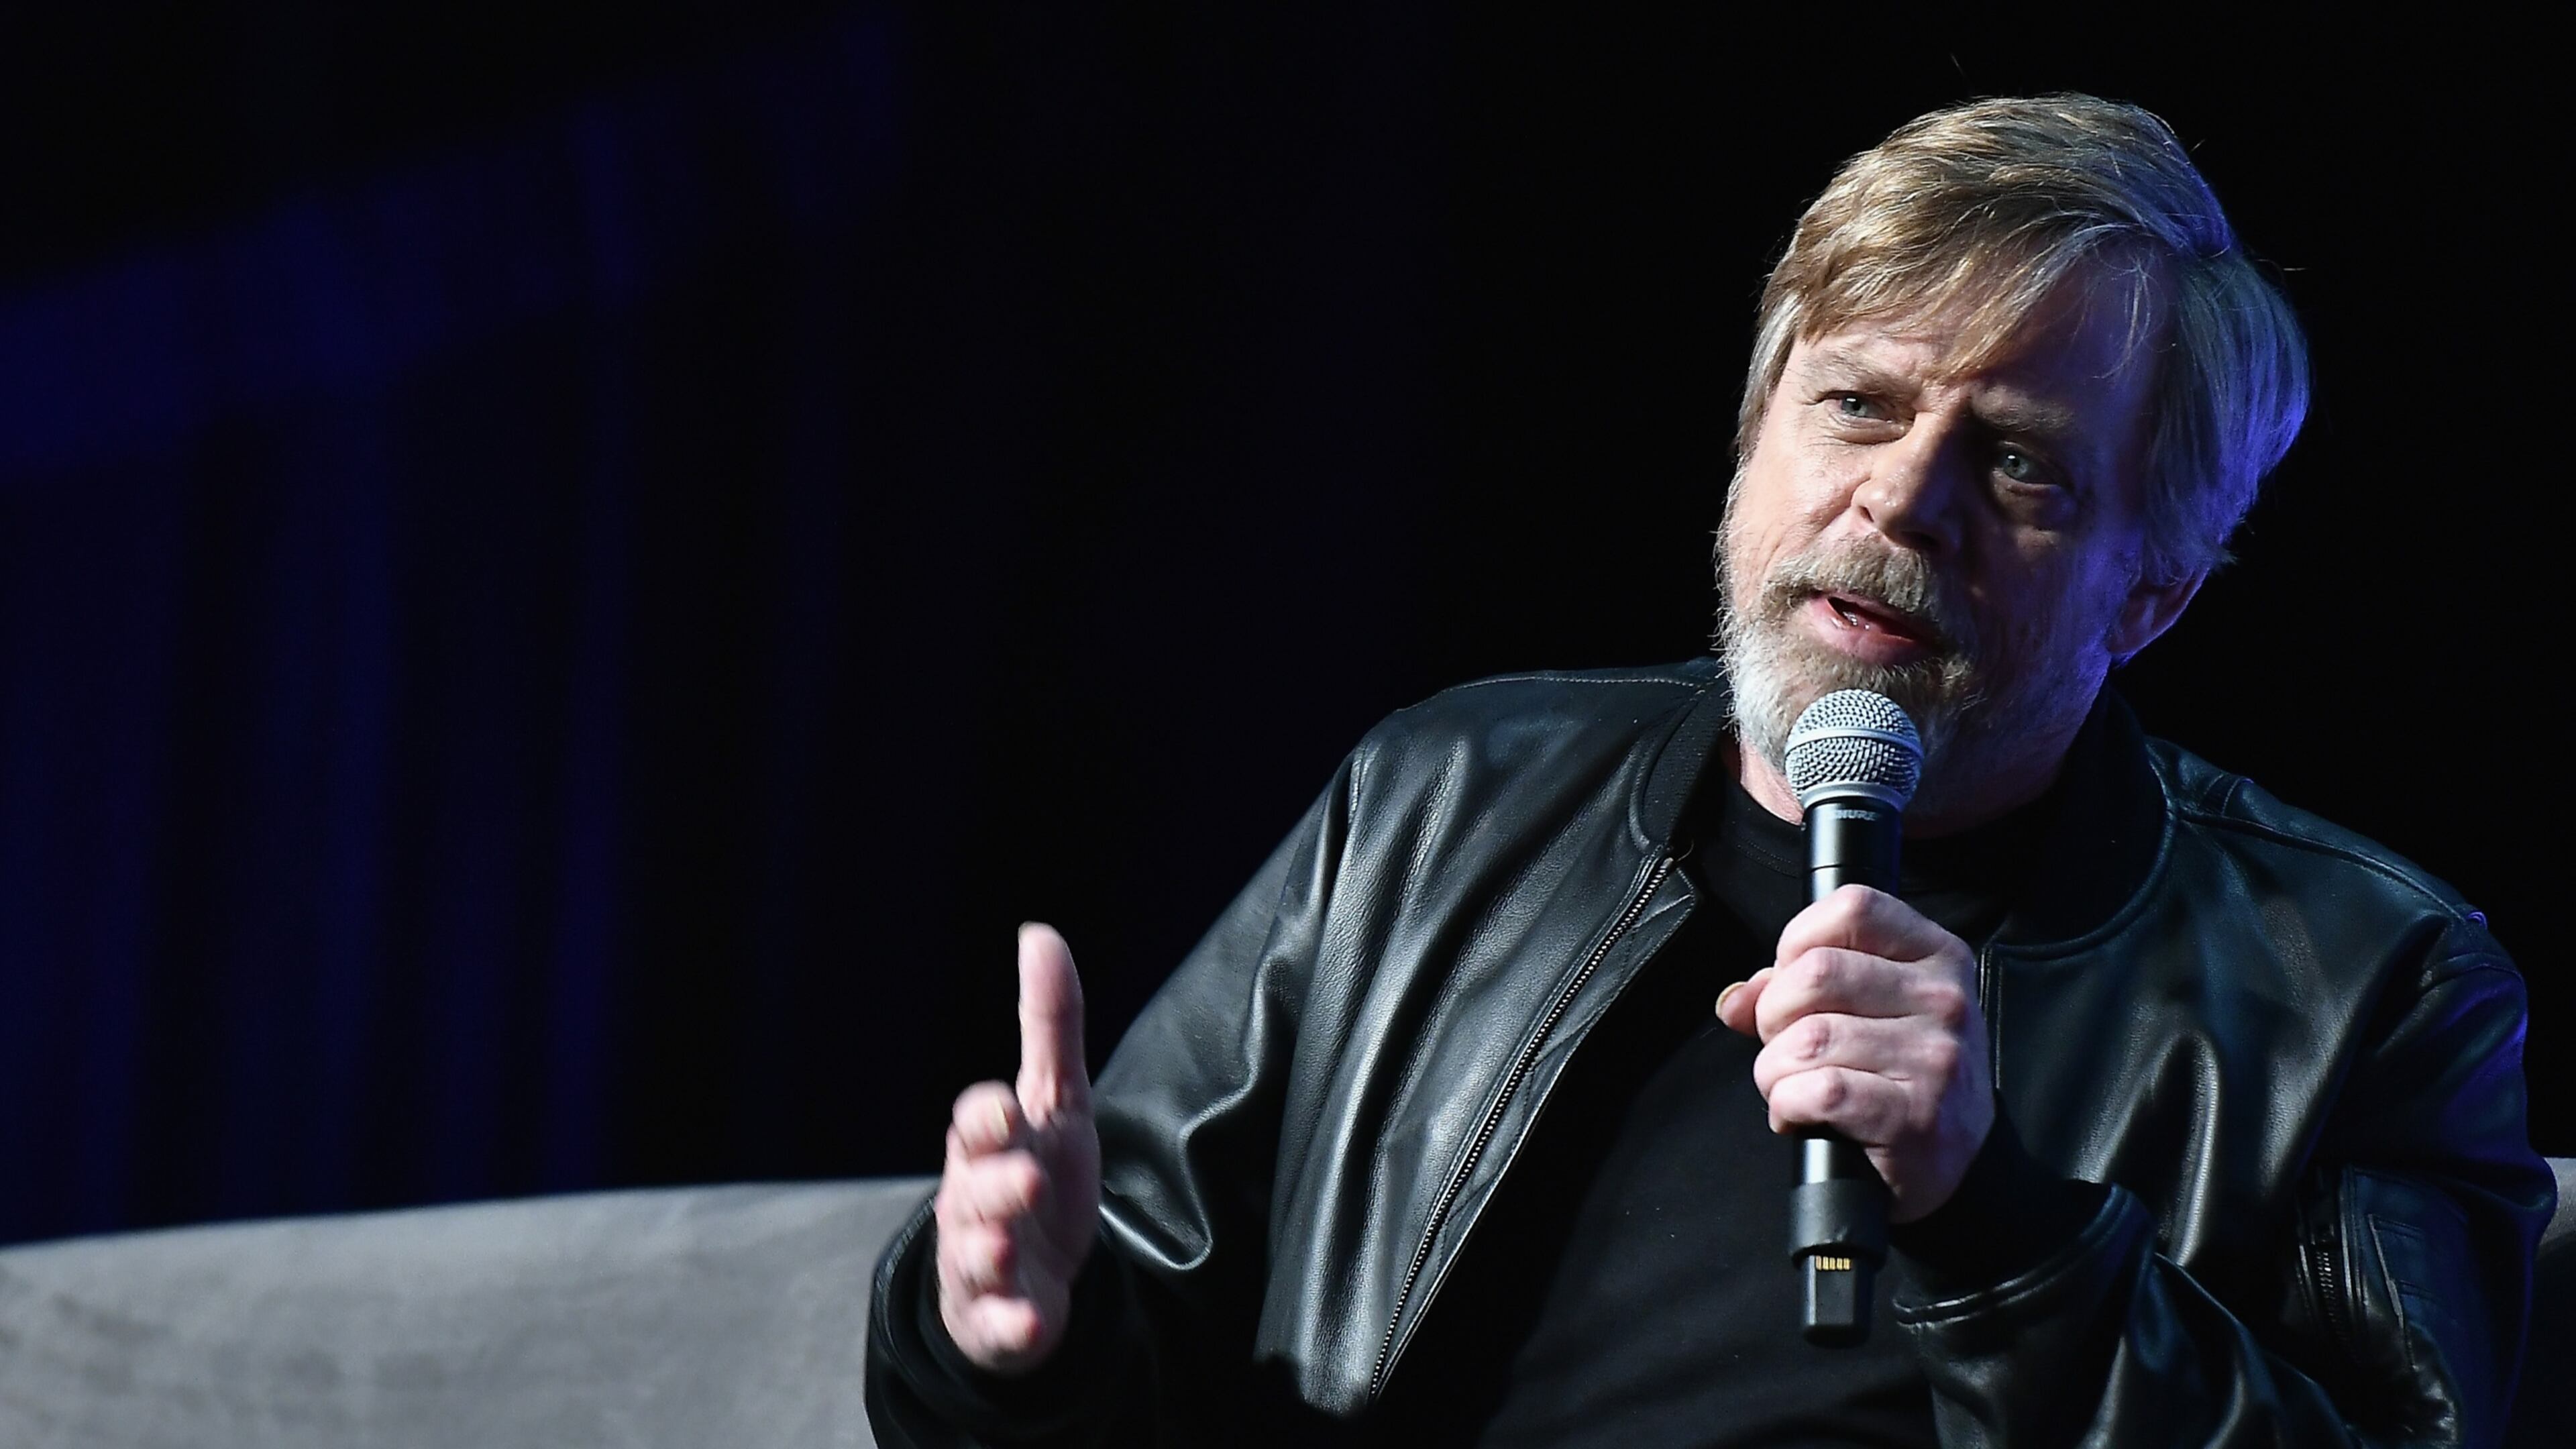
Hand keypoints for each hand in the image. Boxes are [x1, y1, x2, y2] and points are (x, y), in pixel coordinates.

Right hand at [933, 923, 1103, 1373]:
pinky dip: (1011, 1326)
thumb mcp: (1055, 1099)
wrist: (1028, 1274)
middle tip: (1026, 1181)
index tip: (1003, 1108)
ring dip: (989, 1250)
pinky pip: (998, 1327)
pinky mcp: (998, 1321)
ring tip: (1007, 1245)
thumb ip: (1049, 1023)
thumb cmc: (1036, 1172)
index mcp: (987, 1146)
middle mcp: (975, 1203)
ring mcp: (982, 1265)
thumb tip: (1041, 934)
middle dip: (995, 1185)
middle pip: (974, 1190)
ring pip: (974, 1257)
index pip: (976, 1124)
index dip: (985, 1116)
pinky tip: (1031, 1322)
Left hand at [1714, 884, 1991, 1222]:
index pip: (1852, 907)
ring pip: (1808, 1038)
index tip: (1791, 980)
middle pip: (1815, 974)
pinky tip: (1802, 1113)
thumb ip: (1794, 986)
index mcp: (1935, 955)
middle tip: (1786, 1046)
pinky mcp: (1916, 1117)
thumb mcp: (1867, 1009)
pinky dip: (1788, 1105)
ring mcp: (1936, 1059)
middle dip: (1774, 1015)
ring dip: (1776, 1070)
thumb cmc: (1902, 1073)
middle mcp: (1943, 1001)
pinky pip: (1820, 1091)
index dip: (1798, 941)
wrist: (1957, 1158)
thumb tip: (1736, 999)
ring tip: (1795, 1085)